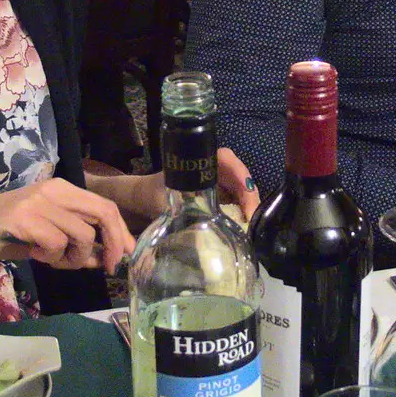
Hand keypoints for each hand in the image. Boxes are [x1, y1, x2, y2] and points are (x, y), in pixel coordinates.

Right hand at [0, 178, 133, 272]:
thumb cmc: (3, 234)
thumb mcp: (45, 236)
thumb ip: (74, 243)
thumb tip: (105, 257)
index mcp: (61, 189)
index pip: (104, 206)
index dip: (121, 232)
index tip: (127, 255)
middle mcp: (53, 189)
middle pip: (103, 213)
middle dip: (113, 243)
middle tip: (107, 267)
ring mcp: (39, 202)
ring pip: (81, 235)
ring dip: (72, 257)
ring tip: (50, 259)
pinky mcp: (24, 218)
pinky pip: (56, 244)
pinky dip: (50, 258)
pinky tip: (32, 254)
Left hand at [86, 148, 259, 223]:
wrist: (142, 198)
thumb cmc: (151, 194)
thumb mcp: (163, 205)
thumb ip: (178, 216)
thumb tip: (196, 237)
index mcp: (199, 159)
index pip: (227, 160)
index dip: (240, 176)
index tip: (247, 194)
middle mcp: (212, 166)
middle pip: (240, 175)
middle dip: (250, 195)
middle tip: (253, 219)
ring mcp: (217, 180)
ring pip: (241, 188)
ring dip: (249, 205)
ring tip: (251, 225)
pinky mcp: (219, 194)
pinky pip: (236, 199)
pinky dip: (242, 211)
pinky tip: (245, 226)